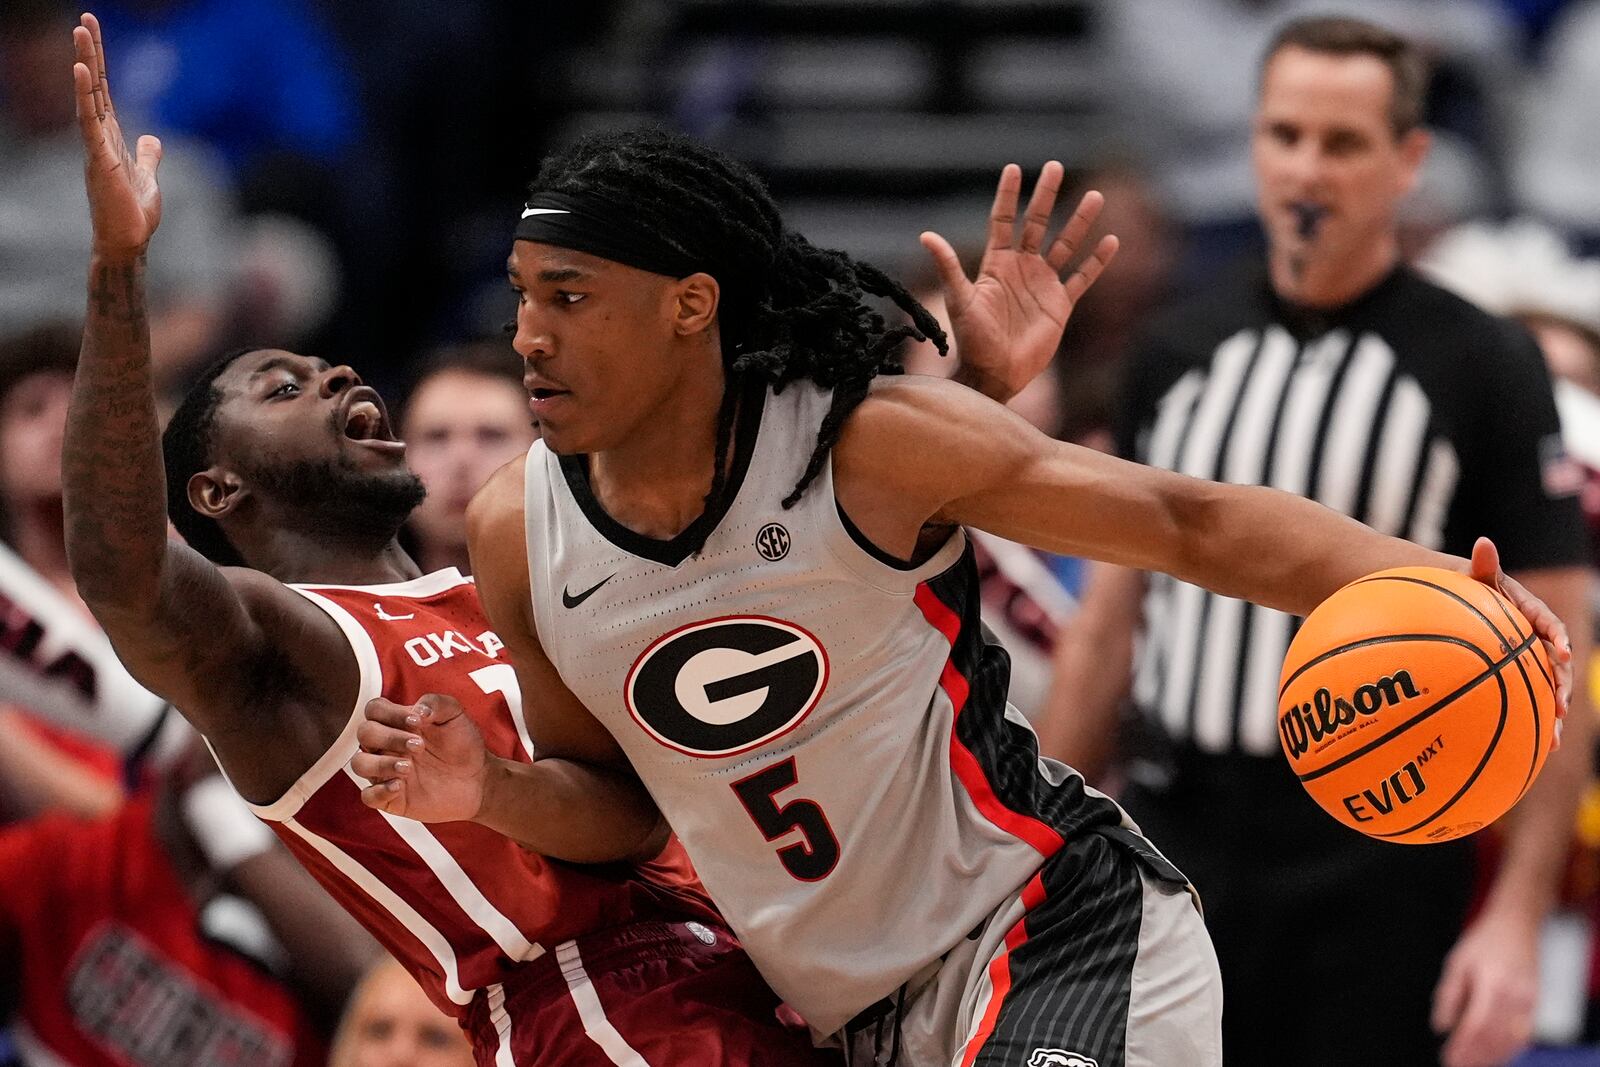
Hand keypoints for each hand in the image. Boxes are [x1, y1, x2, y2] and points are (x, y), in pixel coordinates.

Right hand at [72, 13, 161, 256]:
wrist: (127, 243)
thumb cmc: (132, 215)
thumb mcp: (147, 178)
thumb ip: (148, 156)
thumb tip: (152, 139)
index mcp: (111, 138)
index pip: (103, 92)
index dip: (99, 63)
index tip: (93, 34)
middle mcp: (99, 137)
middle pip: (94, 87)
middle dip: (90, 53)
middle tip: (85, 20)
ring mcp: (96, 147)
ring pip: (88, 98)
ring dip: (85, 65)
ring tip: (80, 33)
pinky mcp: (99, 160)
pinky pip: (90, 123)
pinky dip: (86, 97)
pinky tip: (82, 73)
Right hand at [354, 694, 489, 821]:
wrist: (478, 778)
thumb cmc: (463, 744)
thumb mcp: (455, 715)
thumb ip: (436, 703)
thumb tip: (417, 709)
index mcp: (398, 723)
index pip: (374, 709)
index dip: (390, 712)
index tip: (417, 721)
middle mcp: (387, 745)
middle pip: (365, 733)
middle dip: (389, 737)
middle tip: (419, 745)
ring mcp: (386, 771)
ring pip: (359, 764)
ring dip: (381, 764)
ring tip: (408, 767)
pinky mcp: (392, 797)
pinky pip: (369, 796)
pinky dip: (379, 791)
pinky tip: (400, 785)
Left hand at [920, 161, 1118, 403]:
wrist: (996, 373)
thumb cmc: (973, 339)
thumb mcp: (961, 300)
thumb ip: (948, 267)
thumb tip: (926, 235)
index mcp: (996, 264)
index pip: (1003, 221)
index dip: (1008, 196)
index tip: (1013, 168)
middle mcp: (1021, 268)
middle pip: (1036, 223)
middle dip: (1045, 195)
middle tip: (1055, 166)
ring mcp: (1042, 284)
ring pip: (1065, 244)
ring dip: (1079, 221)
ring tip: (1094, 196)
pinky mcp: (1060, 303)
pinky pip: (1082, 276)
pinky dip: (1097, 261)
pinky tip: (1111, 241)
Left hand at [1431, 906, 1540, 1066]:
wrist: (1516, 925)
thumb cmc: (1483, 942)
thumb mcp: (1456, 962)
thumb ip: (1448, 995)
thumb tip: (1441, 1027)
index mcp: (1491, 983)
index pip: (1476, 1025)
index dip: (1462, 1047)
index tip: (1448, 1059)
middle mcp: (1513, 995)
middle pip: (1494, 1037)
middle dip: (1475, 1057)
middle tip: (1457, 1066)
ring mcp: (1528, 1000)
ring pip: (1511, 1040)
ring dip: (1491, 1056)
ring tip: (1472, 1064)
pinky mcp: (1535, 1003)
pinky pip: (1523, 1034)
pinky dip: (1509, 1048)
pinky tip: (1494, 1055)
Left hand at [1468, 537, 1573, 729]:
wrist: (1461, 606)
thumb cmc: (1468, 590)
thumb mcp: (1476, 577)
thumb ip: (1483, 565)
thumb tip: (1483, 542)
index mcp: (1530, 614)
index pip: (1549, 625)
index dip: (1558, 637)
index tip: (1561, 651)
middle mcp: (1535, 639)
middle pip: (1554, 664)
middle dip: (1560, 685)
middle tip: (1561, 704)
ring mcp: (1528, 660)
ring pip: (1546, 687)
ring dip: (1552, 711)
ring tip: (1554, 735)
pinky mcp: (1519, 678)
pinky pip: (1531, 700)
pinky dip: (1537, 721)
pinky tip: (1541, 747)